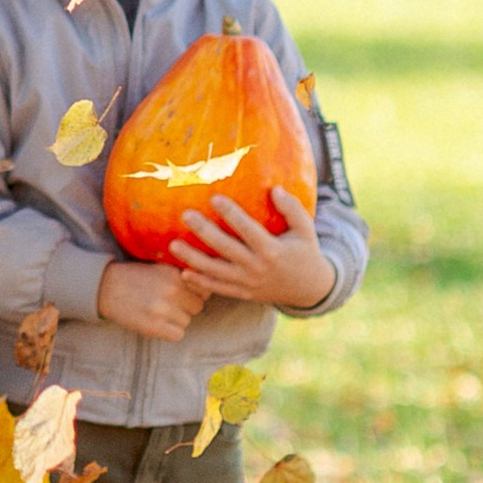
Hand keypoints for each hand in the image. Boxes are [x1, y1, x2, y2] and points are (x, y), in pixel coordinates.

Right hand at [95, 257, 202, 340]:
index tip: (183, 293)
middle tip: (168, 303)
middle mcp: (171, 290)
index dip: (195, 292)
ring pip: (187, 321)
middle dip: (186, 306)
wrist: (104, 287)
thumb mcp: (159, 268)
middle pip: (197, 306)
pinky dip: (170, 332)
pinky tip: (158, 323)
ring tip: (159, 312)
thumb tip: (208, 287)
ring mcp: (163, 309)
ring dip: (176, 319)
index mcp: (174, 273)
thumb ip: (182, 275)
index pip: (203, 289)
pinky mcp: (154, 326)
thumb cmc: (134, 277)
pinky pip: (178, 334)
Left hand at [171, 189, 335, 311]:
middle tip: (185, 215)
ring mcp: (248, 283)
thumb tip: (276, 189)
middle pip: (226, 249)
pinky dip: (201, 283)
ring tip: (173, 245)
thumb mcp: (306, 230)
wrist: (309, 290)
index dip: (232, 214)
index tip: (214, 197)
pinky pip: (218, 288)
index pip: (248, 230)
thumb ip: (292, 209)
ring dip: (193, 259)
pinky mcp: (243, 293)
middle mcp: (257, 268)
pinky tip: (182, 273)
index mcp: (272, 251)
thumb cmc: (305, 252)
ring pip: (216, 272)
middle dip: (205, 232)